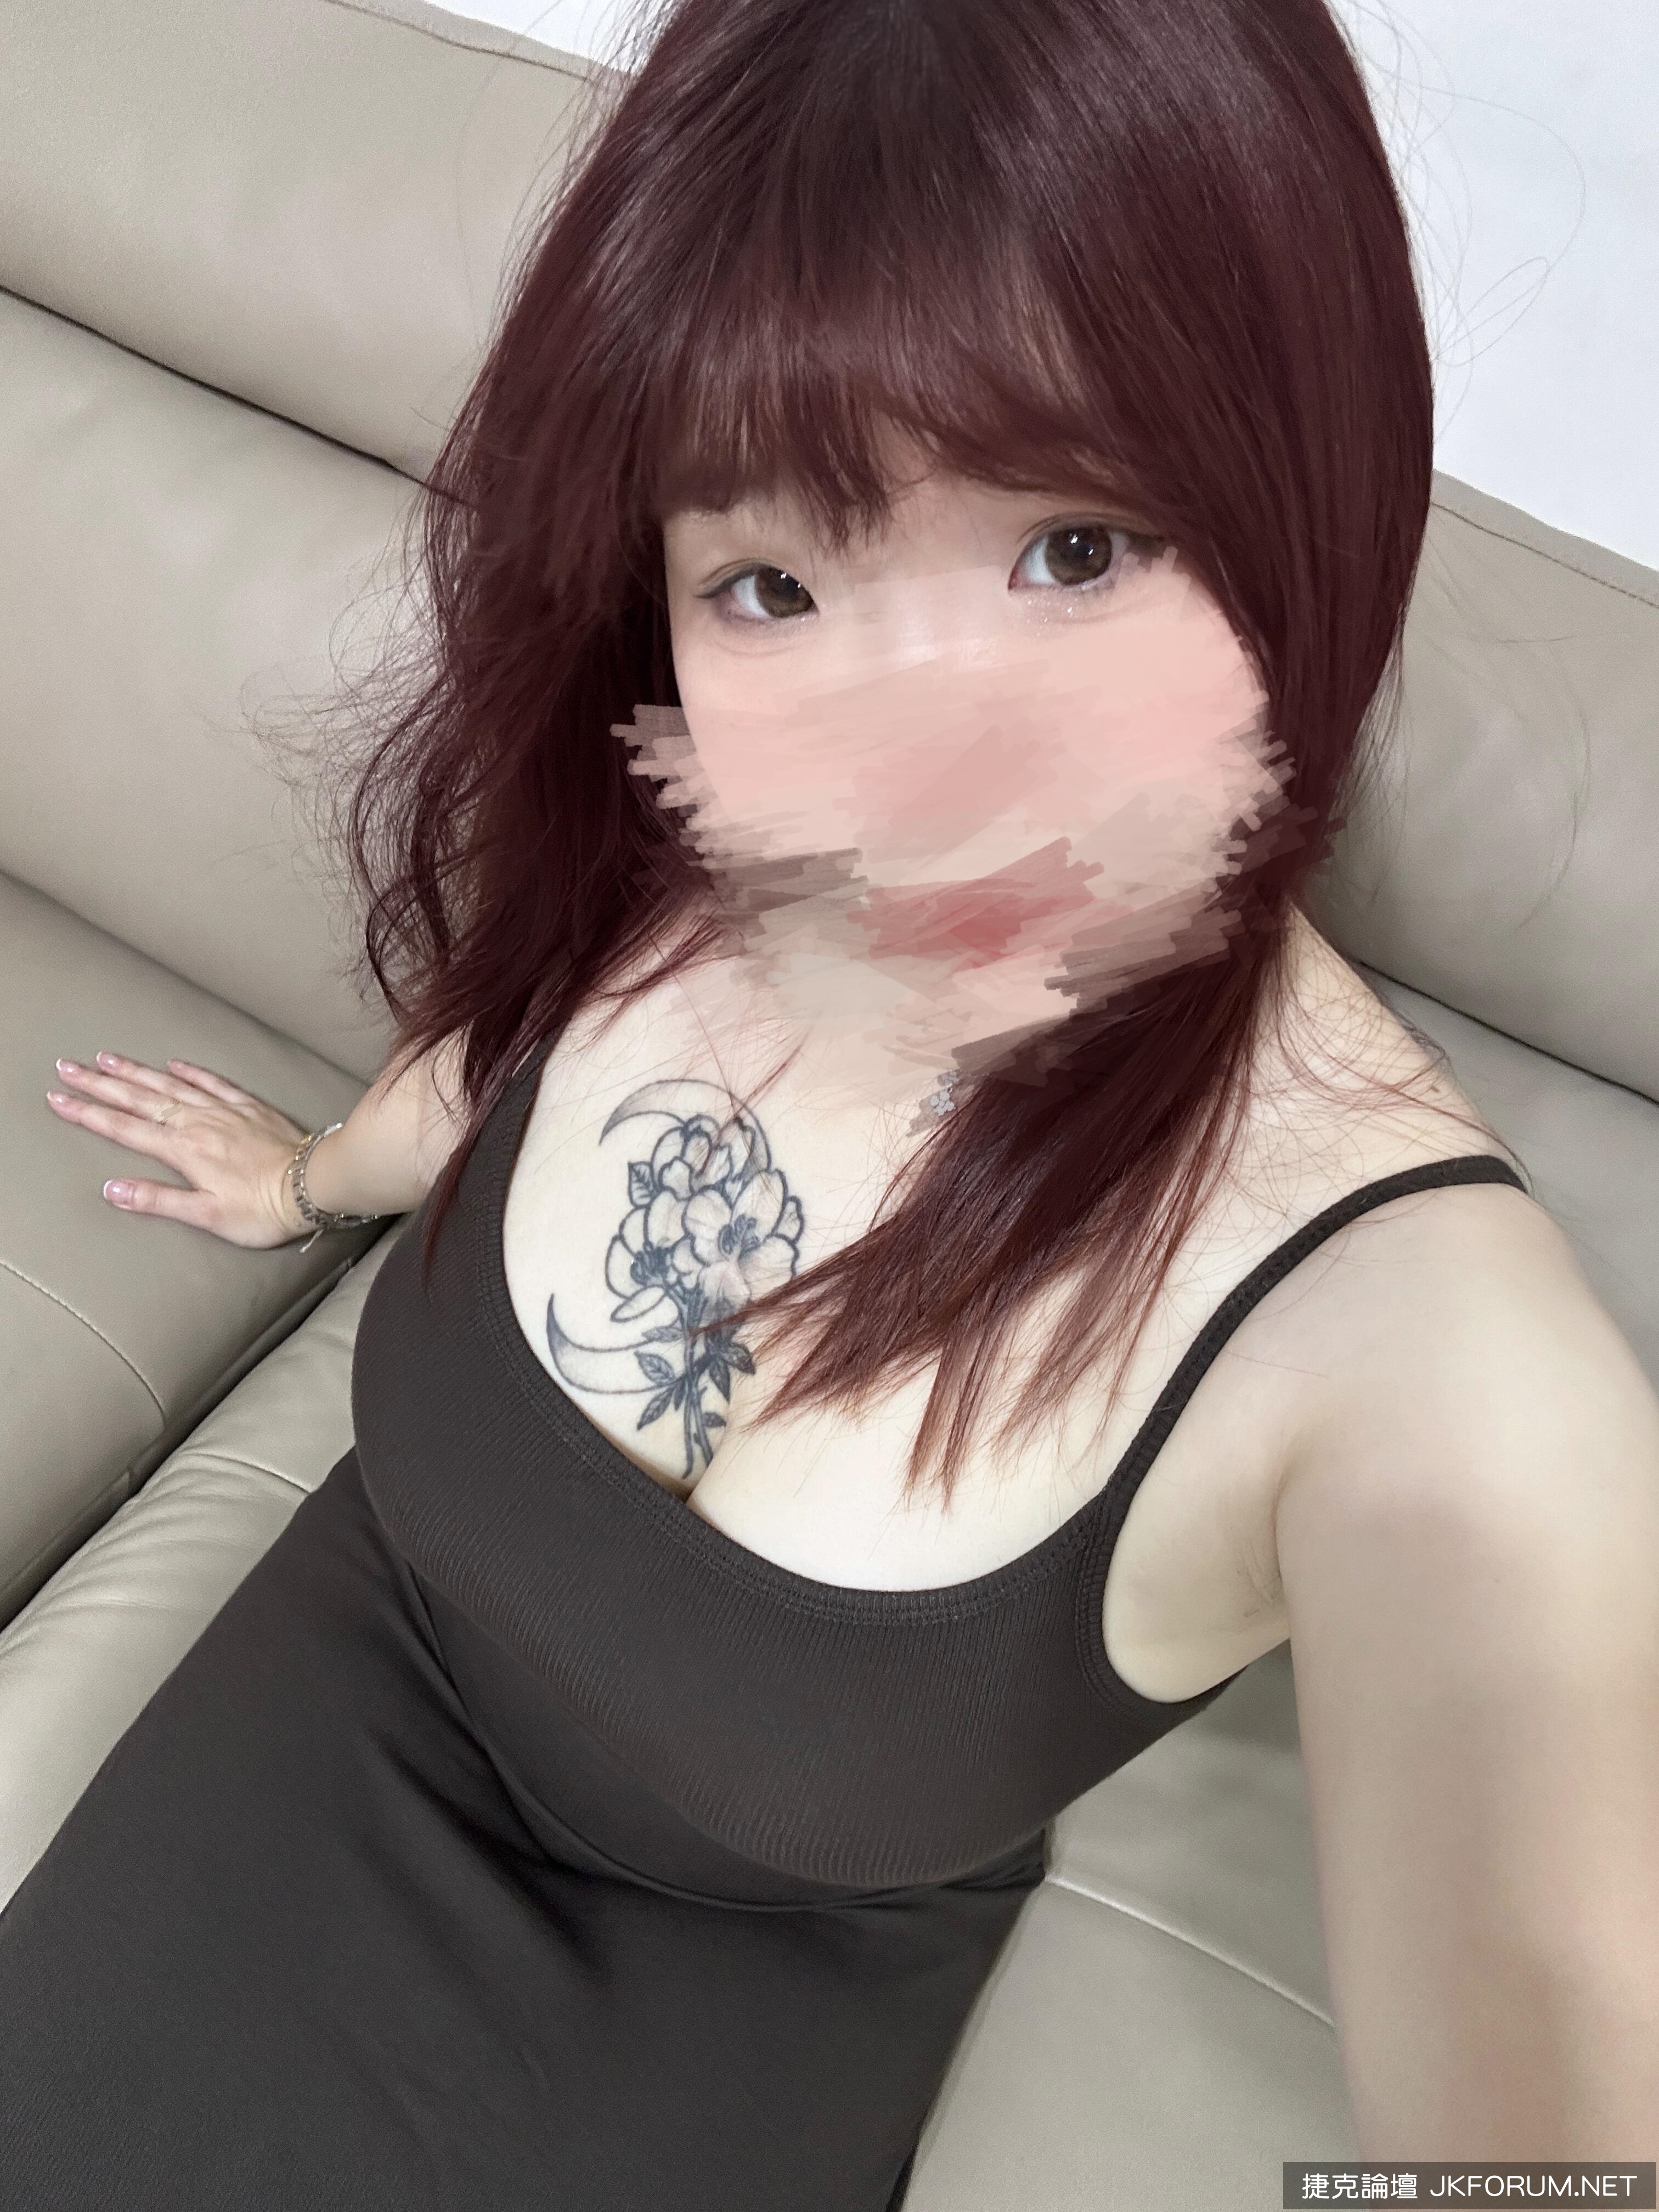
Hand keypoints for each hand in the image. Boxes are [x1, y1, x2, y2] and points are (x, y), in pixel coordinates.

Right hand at [46, 1050, 317, 1249]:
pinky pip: (214, 1082)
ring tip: (107, 1058)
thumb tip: (113, 1190)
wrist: (313, 1184)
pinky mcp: (248, 1107)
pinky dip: (192, 1072)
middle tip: (68, 1068)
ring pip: (170, 1085)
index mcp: (183, 1149)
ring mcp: (223, 1111)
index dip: (88, 1113)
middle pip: (139, 1099)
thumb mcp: (206, 1215)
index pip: (124, 1128)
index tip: (59, 1098)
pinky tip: (176, 1063)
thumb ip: (158, 1200)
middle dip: (100, 1084)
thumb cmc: (262, 1208)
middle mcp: (198, 1123)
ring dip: (136, 1071)